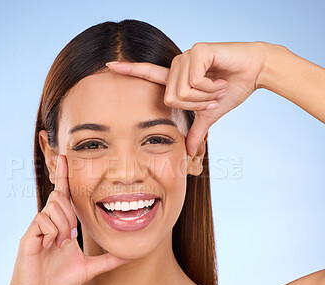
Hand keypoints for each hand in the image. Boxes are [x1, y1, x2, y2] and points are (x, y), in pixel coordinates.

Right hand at [2, 154, 134, 284]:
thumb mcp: (89, 269)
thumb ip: (109, 259)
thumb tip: (131, 255)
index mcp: (62, 227)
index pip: (64, 196)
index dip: (64, 176)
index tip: (65, 157)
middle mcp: (49, 223)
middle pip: (61, 198)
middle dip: (71, 214)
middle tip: (70, 238)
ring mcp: (37, 229)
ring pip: (54, 206)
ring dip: (63, 225)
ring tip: (61, 245)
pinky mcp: (28, 236)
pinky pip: (42, 220)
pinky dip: (52, 232)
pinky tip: (50, 246)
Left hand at [106, 41, 268, 156]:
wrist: (255, 71)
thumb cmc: (232, 89)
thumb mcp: (209, 115)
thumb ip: (196, 131)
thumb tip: (187, 152)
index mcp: (177, 78)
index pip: (148, 73)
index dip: (129, 70)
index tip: (109, 65)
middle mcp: (177, 65)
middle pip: (169, 99)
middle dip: (195, 105)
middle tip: (212, 96)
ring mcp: (185, 57)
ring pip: (180, 93)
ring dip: (204, 97)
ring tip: (217, 87)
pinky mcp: (196, 51)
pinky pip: (193, 82)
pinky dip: (209, 88)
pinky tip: (220, 78)